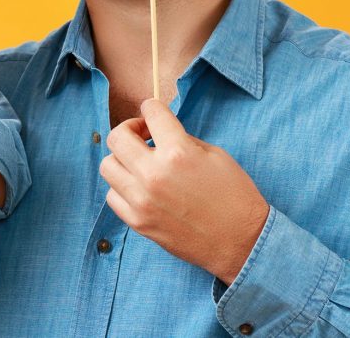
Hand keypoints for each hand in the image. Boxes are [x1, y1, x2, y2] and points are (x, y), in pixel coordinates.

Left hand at [100, 99, 269, 283]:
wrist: (242, 242)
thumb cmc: (235, 195)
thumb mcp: (215, 155)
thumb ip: (182, 140)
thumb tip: (159, 133)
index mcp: (178, 153)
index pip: (151, 112)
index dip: (152, 108)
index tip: (154, 114)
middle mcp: (154, 175)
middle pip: (117, 137)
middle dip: (130, 128)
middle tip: (144, 135)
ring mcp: (142, 200)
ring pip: (108, 166)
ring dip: (122, 158)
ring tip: (140, 163)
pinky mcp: (138, 222)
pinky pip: (112, 196)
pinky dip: (122, 187)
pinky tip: (140, 187)